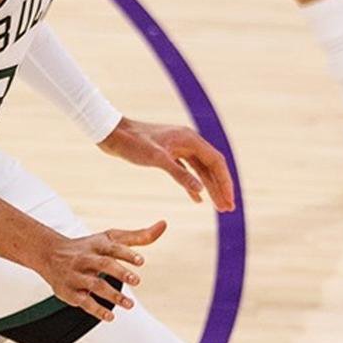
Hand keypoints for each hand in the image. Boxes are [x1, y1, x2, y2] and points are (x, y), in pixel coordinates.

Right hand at [37, 221, 166, 321]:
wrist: (50, 254)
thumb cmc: (89, 246)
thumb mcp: (111, 238)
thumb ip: (138, 235)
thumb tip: (164, 225)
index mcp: (97, 244)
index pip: (113, 247)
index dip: (126, 253)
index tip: (141, 261)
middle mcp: (86, 258)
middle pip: (103, 264)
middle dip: (120, 272)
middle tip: (137, 280)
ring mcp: (76, 275)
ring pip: (94, 284)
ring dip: (112, 295)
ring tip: (130, 304)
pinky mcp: (69, 292)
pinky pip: (82, 301)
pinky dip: (96, 310)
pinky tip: (110, 316)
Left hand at [99, 117, 235, 211]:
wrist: (113, 133)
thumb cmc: (134, 143)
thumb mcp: (157, 159)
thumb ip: (180, 175)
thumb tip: (202, 191)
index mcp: (190, 139)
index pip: (216, 162)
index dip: (225, 182)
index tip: (229, 201)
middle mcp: (188, 141)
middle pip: (212, 166)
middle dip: (221, 187)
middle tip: (228, 208)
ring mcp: (179, 147)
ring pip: (201, 170)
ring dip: (210, 188)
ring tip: (218, 207)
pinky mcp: (169, 154)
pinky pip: (189, 170)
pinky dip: (194, 185)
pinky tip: (198, 199)